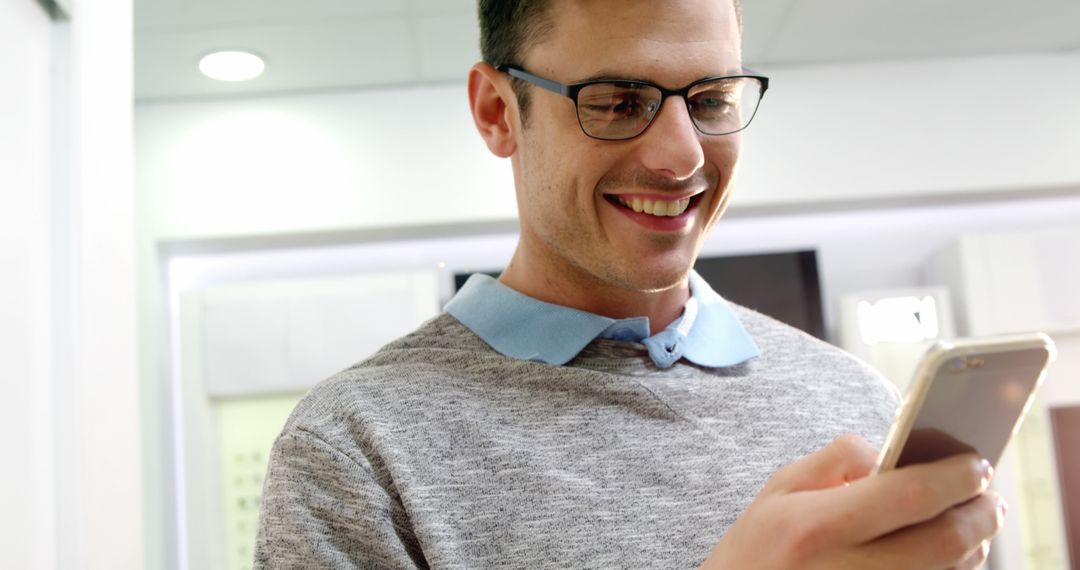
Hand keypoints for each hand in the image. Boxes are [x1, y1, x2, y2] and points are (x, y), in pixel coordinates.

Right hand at [699, 435, 1005, 569]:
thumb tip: (889, 451)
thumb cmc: (755, 549)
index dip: (953, 476)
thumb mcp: (779, 490)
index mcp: (817, 527)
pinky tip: (951, 553)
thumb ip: (836, 460)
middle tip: (991, 495)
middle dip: (980, 514)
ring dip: (974, 545)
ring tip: (976, 520)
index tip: (975, 463)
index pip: (906, 495)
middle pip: (943, 542)